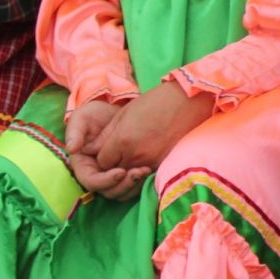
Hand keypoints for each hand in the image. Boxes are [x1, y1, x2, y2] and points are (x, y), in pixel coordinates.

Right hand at [65, 100, 150, 199]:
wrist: (115, 110)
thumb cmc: (95, 115)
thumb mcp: (82, 118)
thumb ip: (75, 132)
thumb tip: (72, 149)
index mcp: (84, 166)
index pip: (91, 182)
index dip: (105, 181)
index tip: (120, 172)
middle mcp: (98, 174)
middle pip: (108, 191)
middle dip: (123, 185)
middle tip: (139, 172)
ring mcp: (112, 174)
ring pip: (122, 191)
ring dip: (134, 185)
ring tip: (146, 170)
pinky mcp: (127, 171)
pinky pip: (133, 185)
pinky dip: (142, 181)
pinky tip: (151, 170)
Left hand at [92, 82, 213, 172]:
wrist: (187, 101)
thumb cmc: (156, 102)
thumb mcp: (125, 113)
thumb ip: (106, 135)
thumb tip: (91, 149)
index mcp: (123, 140)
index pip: (102, 163)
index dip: (103, 158)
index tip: (109, 150)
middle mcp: (136, 155)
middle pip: (114, 172)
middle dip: (113, 166)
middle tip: (119, 155)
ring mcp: (152, 161)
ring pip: (130, 178)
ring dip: (128, 170)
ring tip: (132, 157)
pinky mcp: (164, 164)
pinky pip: (145, 176)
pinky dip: (142, 171)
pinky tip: (145, 159)